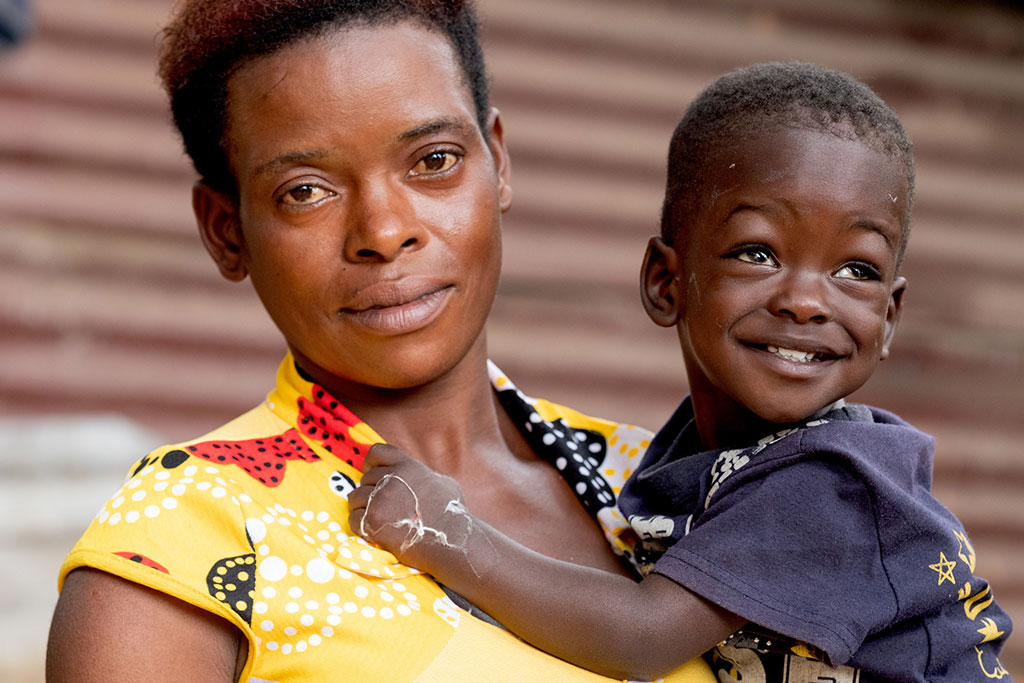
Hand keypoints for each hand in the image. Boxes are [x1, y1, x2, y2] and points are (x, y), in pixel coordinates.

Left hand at [348, 444, 473, 570]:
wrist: (451, 541)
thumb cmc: (452, 515)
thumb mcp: (444, 483)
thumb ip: (425, 474)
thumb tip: (417, 474)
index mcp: (407, 466)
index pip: (377, 452)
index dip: (371, 463)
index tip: (373, 474)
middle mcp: (391, 478)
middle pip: (365, 479)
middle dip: (370, 492)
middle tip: (384, 507)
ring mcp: (381, 499)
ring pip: (355, 498)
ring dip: (362, 508)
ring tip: (378, 519)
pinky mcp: (372, 521)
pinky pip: (353, 519)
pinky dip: (360, 526)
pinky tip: (374, 531)